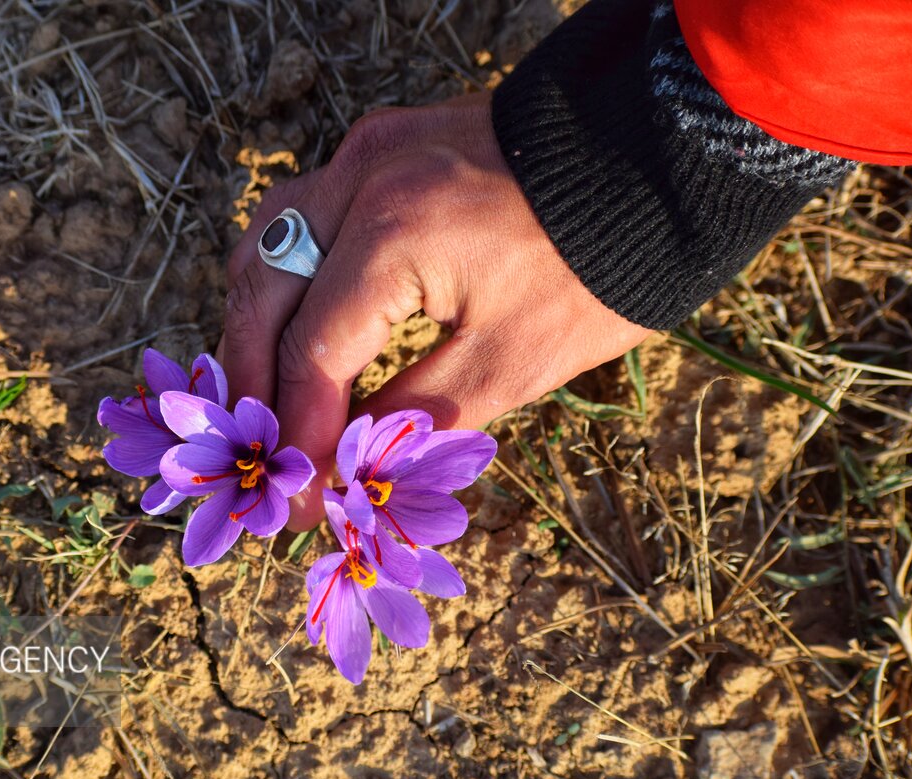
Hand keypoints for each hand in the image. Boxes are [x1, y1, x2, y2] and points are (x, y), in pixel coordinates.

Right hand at [222, 91, 651, 528]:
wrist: (661, 157)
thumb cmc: (596, 266)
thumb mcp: (513, 361)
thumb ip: (412, 416)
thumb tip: (344, 465)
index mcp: (390, 237)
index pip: (309, 354)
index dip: (296, 436)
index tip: (290, 501)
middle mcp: (358, 183)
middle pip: (261, 293)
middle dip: (250, 385)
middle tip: (257, 457)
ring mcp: (364, 153)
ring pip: (265, 245)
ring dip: (256, 324)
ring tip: (264, 398)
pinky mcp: (380, 146)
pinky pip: (301, 216)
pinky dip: (286, 277)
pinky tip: (294, 323)